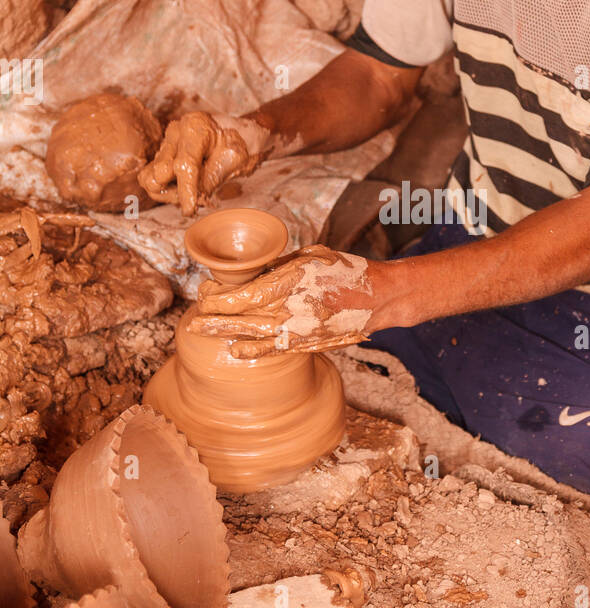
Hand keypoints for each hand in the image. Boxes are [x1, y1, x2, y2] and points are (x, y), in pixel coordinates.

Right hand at [139, 111, 272, 216]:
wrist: (240, 133)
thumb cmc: (241, 143)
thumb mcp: (235, 160)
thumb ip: (212, 178)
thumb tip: (193, 198)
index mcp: (194, 127)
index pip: (184, 165)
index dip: (186, 191)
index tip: (189, 210)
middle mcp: (175, 132)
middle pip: (159, 173)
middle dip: (177, 192)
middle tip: (200, 196)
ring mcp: (166, 143)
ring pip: (150, 179)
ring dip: (168, 193)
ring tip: (192, 192)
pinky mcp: (161, 155)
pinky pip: (151, 179)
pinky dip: (165, 190)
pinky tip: (185, 188)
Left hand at [186, 244, 373, 356]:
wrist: (378, 297)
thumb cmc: (343, 271)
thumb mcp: (310, 256)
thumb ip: (279, 266)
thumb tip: (250, 274)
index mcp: (290, 280)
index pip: (244, 294)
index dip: (219, 297)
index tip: (204, 294)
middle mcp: (291, 306)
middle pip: (242, 316)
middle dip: (214, 318)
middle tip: (194, 320)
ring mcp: (299, 328)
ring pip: (252, 333)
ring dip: (224, 333)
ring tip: (200, 333)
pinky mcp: (307, 343)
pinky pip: (274, 348)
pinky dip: (254, 350)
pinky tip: (236, 351)